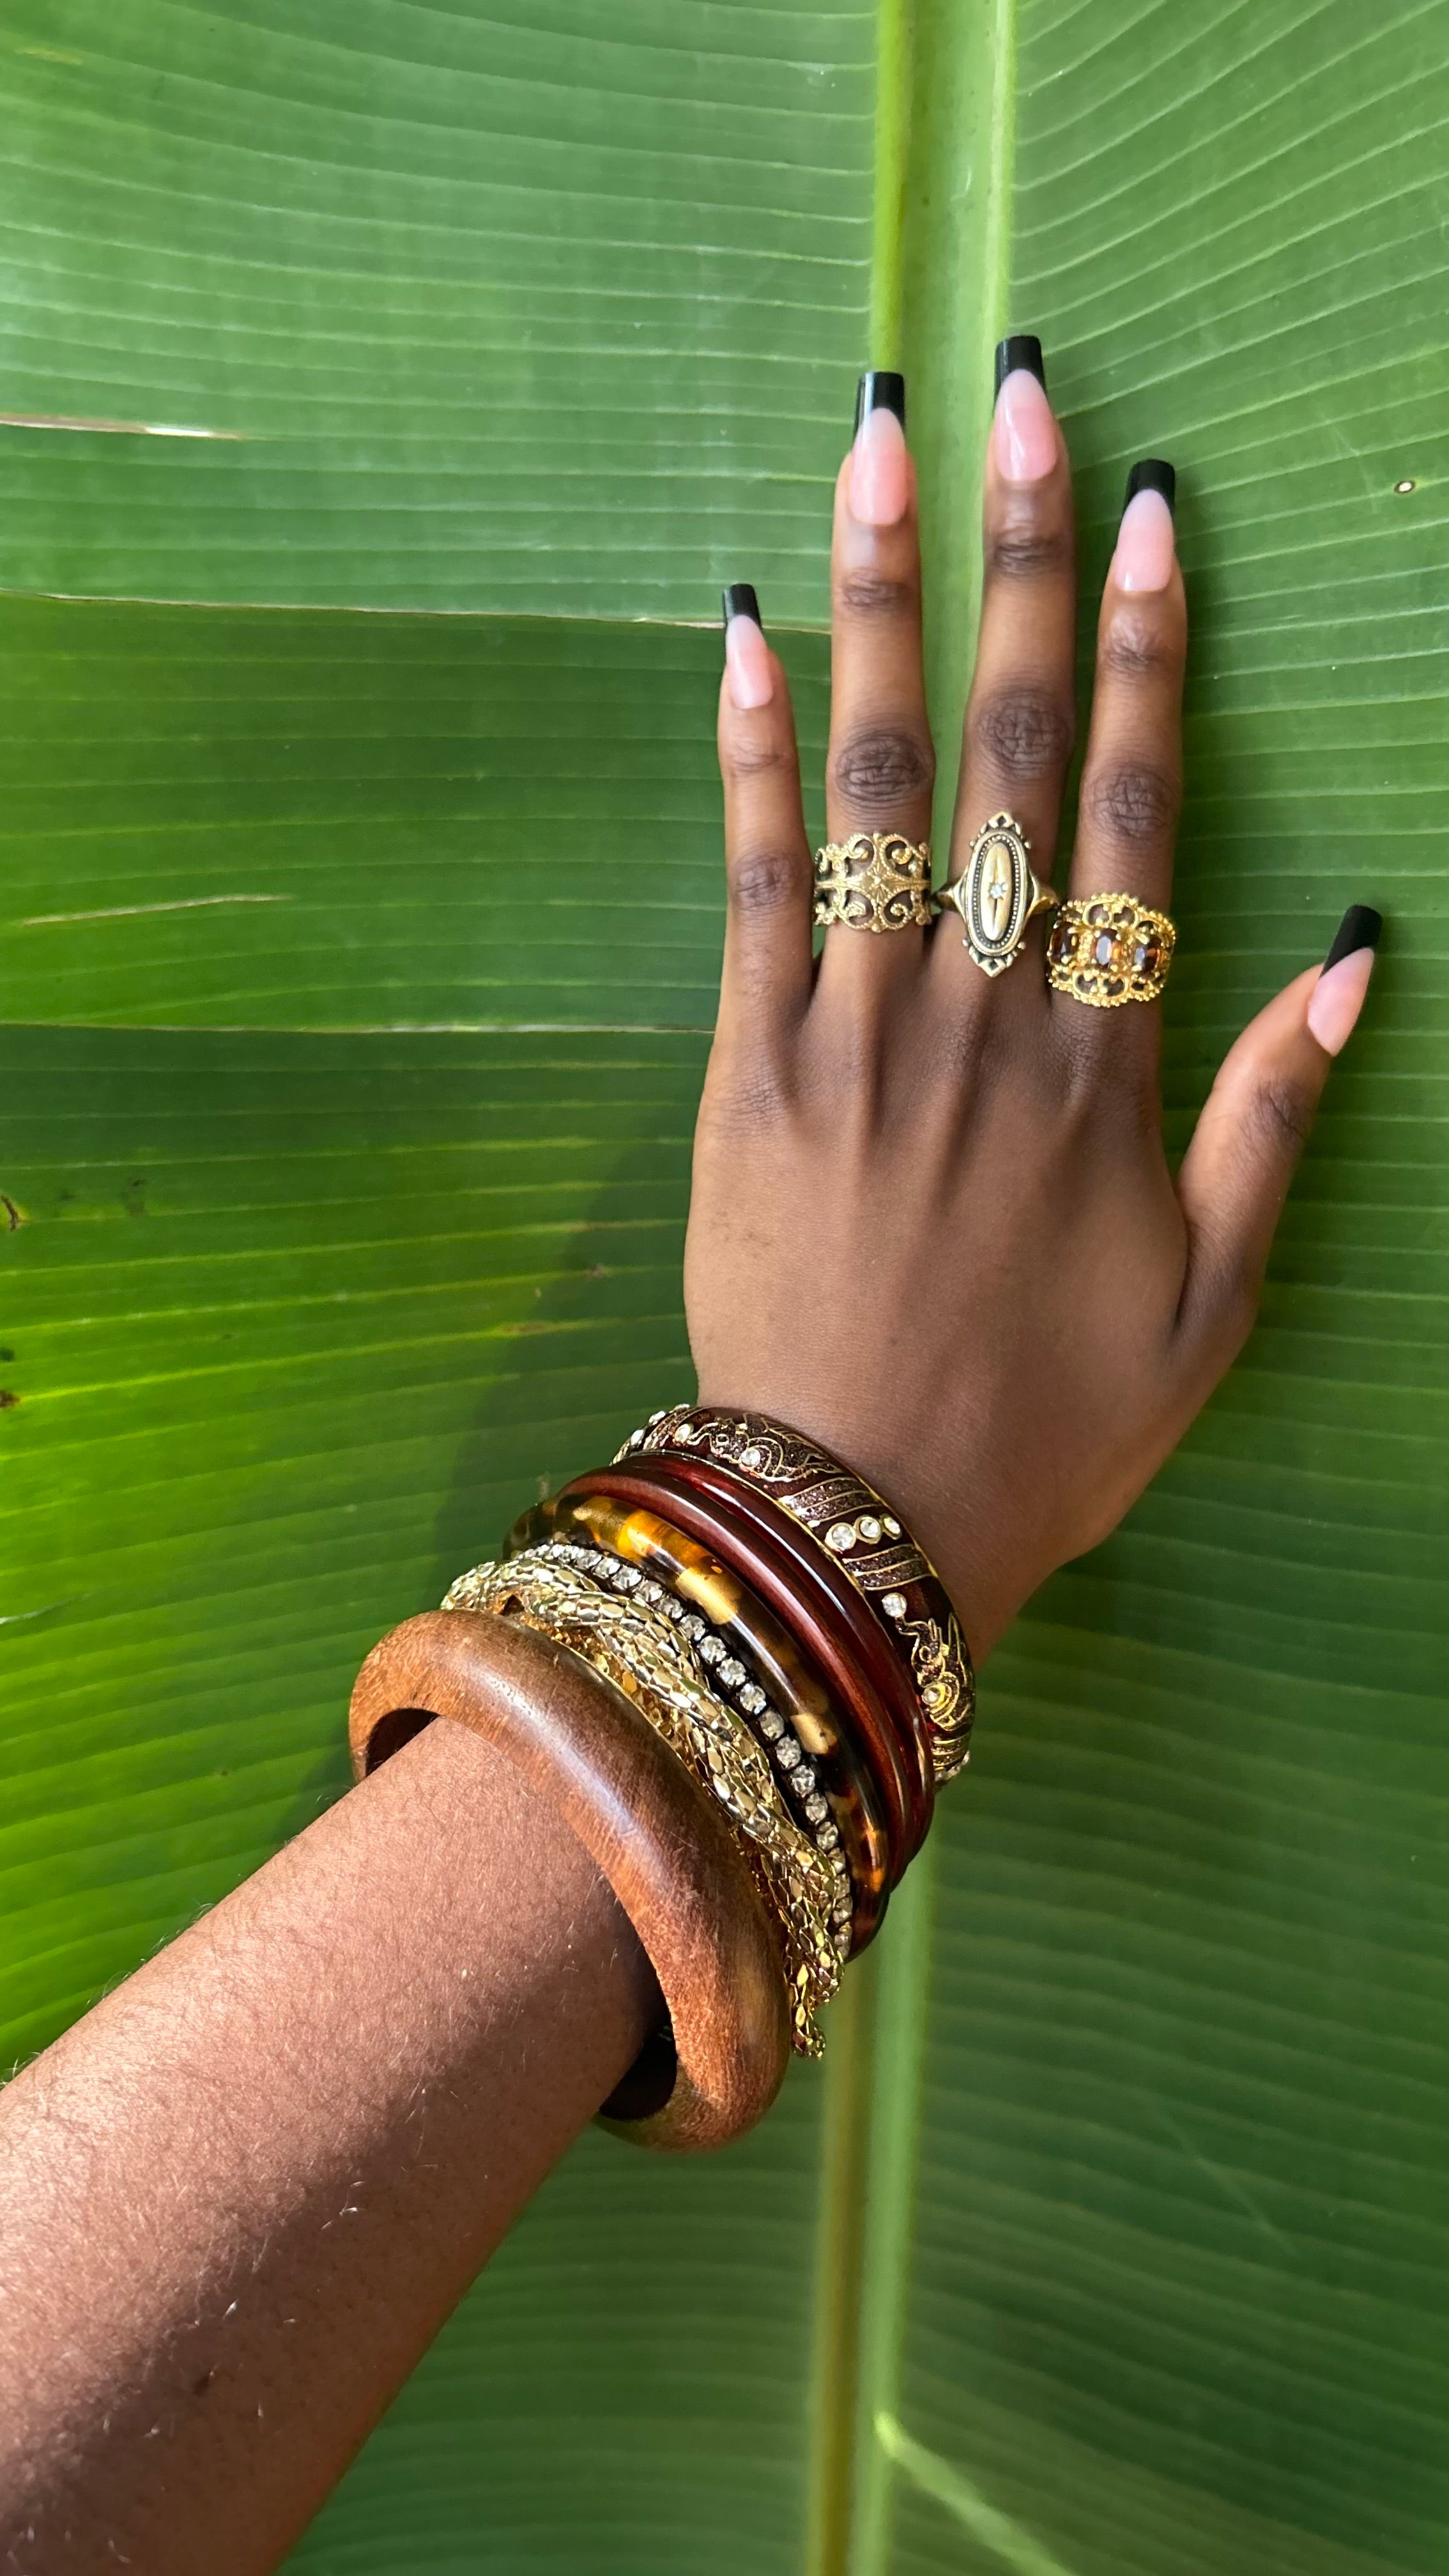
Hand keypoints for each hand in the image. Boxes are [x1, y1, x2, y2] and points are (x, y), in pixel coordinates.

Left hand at [686, 356, 1378, 1659]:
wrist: (853, 1522)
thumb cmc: (1047, 1426)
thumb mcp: (1213, 1302)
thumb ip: (1275, 1119)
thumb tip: (1348, 954)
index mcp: (1101, 1069)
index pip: (1131, 812)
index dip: (1144, 650)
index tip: (1148, 512)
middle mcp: (980, 1020)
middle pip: (1002, 752)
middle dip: (1014, 563)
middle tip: (1018, 400)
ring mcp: (854, 1036)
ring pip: (873, 785)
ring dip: (881, 603)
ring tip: (880, 446)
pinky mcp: (745, 1072)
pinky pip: (751, 883)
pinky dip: (750, 753)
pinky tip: (752, 627)